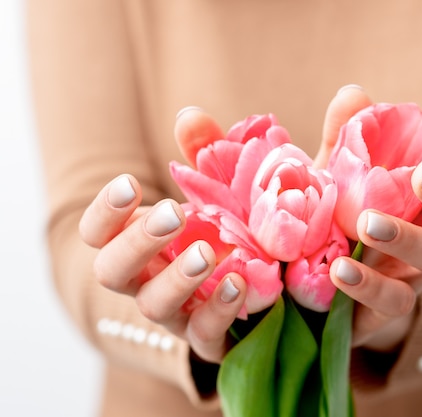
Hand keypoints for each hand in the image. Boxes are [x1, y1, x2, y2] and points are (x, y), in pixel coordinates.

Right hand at [78, 117, 245, 363]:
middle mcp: (147, 279)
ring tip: (206, 252)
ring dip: (177, 277)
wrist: (256, 290)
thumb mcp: (218, 191)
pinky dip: (217, 308)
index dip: (106, 211)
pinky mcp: (209, 335)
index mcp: (139, 243)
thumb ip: (203, 154)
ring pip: (154, 305)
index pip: (98, 233)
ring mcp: (176, 311)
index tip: (131, 183)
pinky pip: (203, 332)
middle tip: (172, 213)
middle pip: (112, 269)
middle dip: (137, 241)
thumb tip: (190, 116)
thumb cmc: (225, 232)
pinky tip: (238, 282)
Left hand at [320, 85, 421, 351]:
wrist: (314, 285)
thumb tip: (355, 94)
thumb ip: (346, 138)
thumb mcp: (336, 176)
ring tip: (367, 222)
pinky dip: (369, 285)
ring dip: (409, 238)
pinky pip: (394, 303)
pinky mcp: (389, 309)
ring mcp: (417, 276)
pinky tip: (339, 269)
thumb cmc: (338, 219)